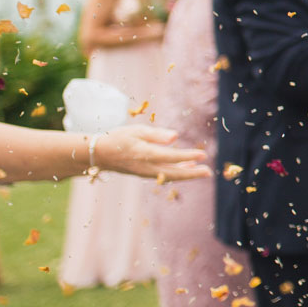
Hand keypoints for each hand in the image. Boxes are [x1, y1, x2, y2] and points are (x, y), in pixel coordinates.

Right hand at [95, 126, 210, 180]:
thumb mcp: (136, 131)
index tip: (203, 154)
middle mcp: (146, 167)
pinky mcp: (144, 174)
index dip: (188, 156)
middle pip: (173, 173)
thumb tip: (175, 137)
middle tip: (209, 172)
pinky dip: (176, 172)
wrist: (98, 154)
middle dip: (192, 173)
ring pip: (169, 176)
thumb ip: (156, 134)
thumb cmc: (118, 138)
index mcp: (144, 154)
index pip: (171, 156)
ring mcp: (145, 173)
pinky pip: (163, 175)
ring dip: (186, 174)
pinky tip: (187, 167)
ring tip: (202, 171)